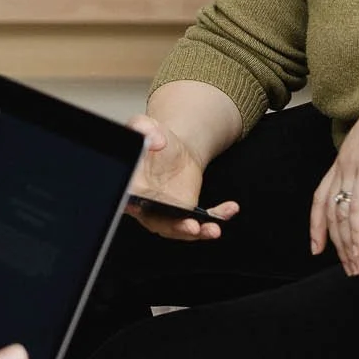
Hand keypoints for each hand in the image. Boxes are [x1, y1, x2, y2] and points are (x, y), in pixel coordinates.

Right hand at [123, 114, 239, 242]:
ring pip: (179, 228)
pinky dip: (216, 217)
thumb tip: (156, 141)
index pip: (128, 199)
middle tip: (191, 227)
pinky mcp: (185, 212)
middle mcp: (146, 206)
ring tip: (213, 229)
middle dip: (175, 227)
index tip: (144, 210)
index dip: (134, 207)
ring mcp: (167, 213)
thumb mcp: (144, 126)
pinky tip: (230, 209)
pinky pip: (201, 220)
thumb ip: (142, 127)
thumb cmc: (151, 139)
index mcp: (131, 186)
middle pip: (157, 222)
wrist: (170, 147)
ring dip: (197, 232)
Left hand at [311, 47, 358, 275]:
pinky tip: (358, 251)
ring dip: (348, 246)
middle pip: (329, 210)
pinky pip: (357, 210)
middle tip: (345, 266)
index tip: (318, 245)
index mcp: (348, 154)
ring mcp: (353, 165)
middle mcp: (345, 161)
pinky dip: (356, 235)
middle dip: (335, 243)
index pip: (322, 194)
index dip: (318, 222)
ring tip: (355, 267)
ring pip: (341, 215)